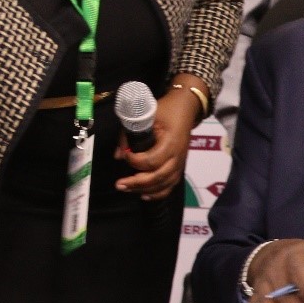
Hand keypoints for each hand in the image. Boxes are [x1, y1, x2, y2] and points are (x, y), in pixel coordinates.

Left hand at [114, 86, 195, 200]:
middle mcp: (178, 157)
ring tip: (127, 189)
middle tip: (119, 184)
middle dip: (137, 182)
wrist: (185, 107)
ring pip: (164, 184)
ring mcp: (180, 163)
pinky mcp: (180, 167)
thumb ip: (129, 135)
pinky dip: (157, 193)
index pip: (152, 160)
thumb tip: (118, 156)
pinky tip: (143, 195)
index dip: (135, 161)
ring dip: (144, 189)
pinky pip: (170, 185)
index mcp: (171, 143)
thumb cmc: (166, 110)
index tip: (125, 154)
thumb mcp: (146, 116)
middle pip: (158, 176)